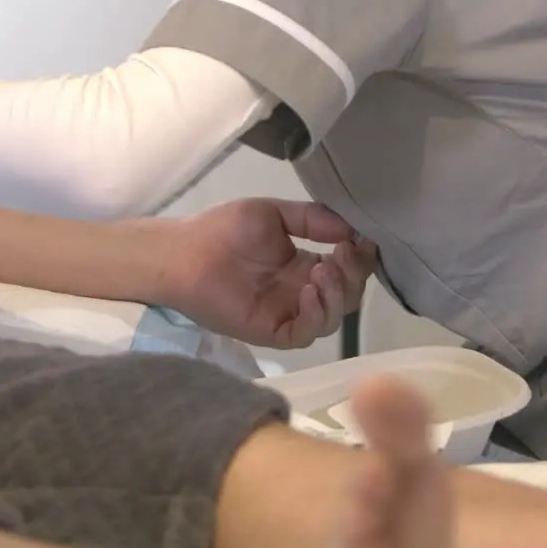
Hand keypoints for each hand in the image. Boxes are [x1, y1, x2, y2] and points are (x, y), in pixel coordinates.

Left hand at [159, 199, 375, 349]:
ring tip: (322, 270)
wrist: (185, 251)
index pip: (347, 269)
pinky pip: (305, 334)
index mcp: (303, 266)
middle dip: (352, 275)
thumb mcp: (273, 213)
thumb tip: (352, 229)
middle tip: (341, 255)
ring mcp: (286, 314)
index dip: (360, 258)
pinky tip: (308, 291)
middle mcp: (300, 292)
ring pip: (332, 318)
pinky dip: (315, 315)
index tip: (361, 240)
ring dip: (336, 295)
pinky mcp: (271, 332)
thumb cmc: (222, 230)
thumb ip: (312, 219)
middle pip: (346, 296)